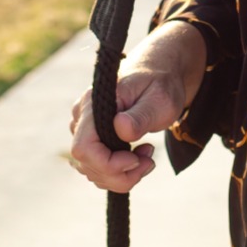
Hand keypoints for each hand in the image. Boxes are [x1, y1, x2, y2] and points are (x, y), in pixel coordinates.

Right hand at [68, 20, 207, 192]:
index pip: (84, 147)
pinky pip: (97, 165)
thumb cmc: (162, 83)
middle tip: (149, 161)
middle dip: (120, 173)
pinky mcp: (92, 135)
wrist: (162, 72)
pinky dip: (117, 170)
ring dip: (121, 173)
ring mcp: (85, 125)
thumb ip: (141, 116)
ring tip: (147, 155)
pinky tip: (137, 157)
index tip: (135, 160)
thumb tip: (120, 128)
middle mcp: (84, 113)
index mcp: (96, 102)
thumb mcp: (160, 99)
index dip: (107, 164)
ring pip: (91, 168)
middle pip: (86, 163)